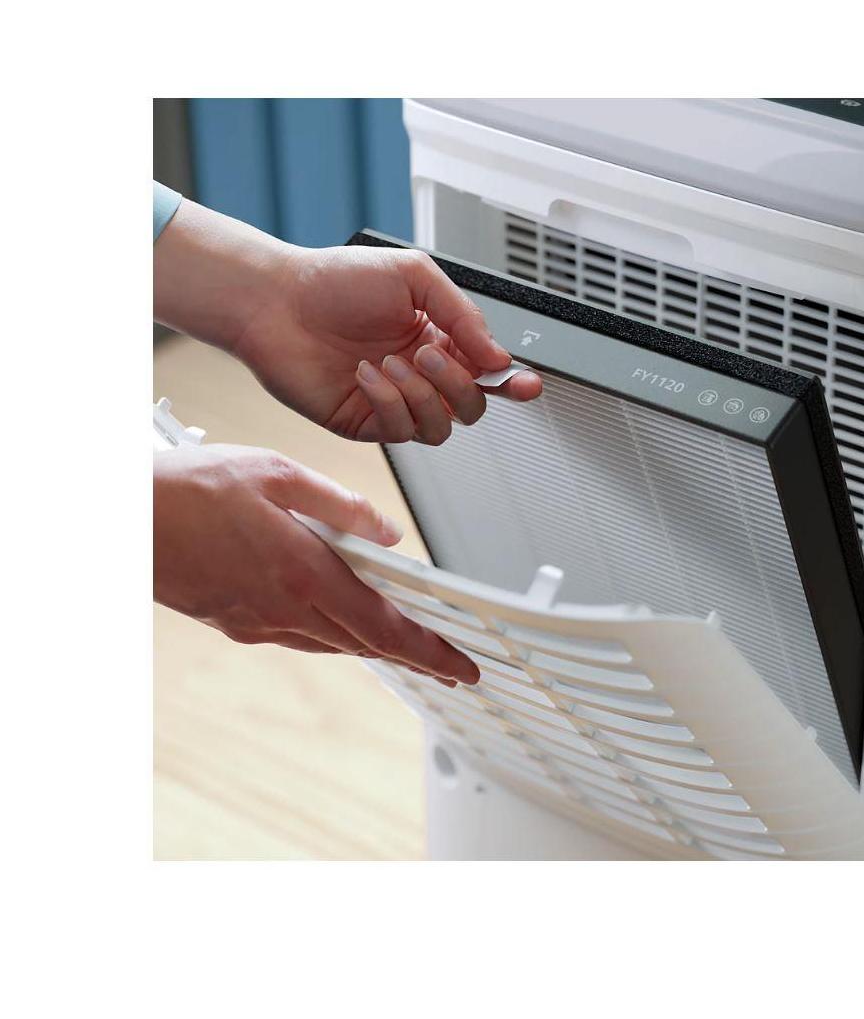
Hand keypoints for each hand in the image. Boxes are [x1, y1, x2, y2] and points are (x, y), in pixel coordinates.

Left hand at [153, 199, 541, 443]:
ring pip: (442, 428)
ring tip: (394, 363)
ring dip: (424, 396)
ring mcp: (394, 402)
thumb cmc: (336, 280)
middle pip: (472, 406)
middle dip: (459, 384)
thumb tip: (497, 357)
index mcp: (438, 338)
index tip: (528, 384)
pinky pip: (401, 432)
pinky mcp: (366, 423)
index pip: (486, 371)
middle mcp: (420, 375)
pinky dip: (390, 402)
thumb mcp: (414, 276)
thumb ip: (463, 314)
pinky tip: (368, 375)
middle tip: (430, 355)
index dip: (513, 382)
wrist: (277, 301)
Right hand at [153, 443, 479, 683]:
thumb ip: (342, 506)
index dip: (430, 653)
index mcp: (304, 575)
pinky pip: (298, 636)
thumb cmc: (190, 490)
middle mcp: (284, 610)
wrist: (121, 521)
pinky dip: (331, 633)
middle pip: (364, 644)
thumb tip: (387, 531)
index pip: (384, 628)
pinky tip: (339, 618)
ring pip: (332, 642)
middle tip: (447, 664)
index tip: (461, 670)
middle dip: (413, 655)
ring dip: (373, 644)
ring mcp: (256, 623)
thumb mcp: (279, 475)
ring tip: (407, 642)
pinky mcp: (235, 623)